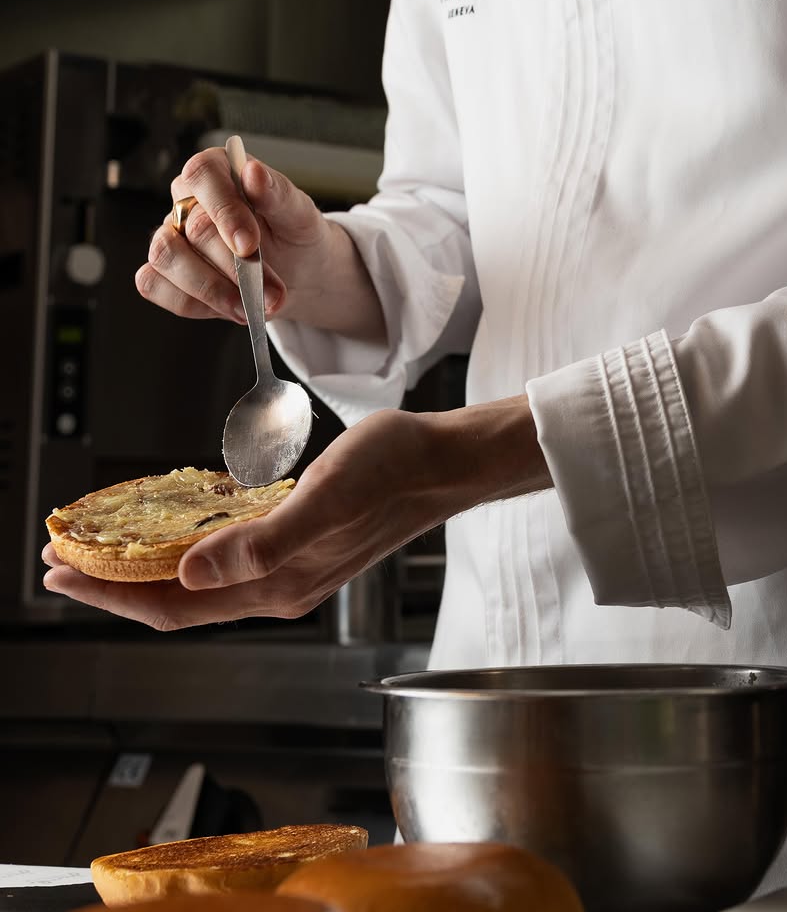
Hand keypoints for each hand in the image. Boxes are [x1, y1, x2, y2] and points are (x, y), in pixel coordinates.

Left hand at [41, 398, 550, 629]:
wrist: (446, 462)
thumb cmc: (395, 470)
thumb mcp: (327, 495)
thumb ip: (261, 540)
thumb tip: (193, 572)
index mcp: (278, 584)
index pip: (173, 605)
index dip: (111, 594)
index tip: (61, 574)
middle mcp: (278, 586)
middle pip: (175, 601)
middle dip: (112, 585)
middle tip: (59, 560)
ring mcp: (289, 569)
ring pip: (197, 584)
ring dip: (143, 568)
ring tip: (101, 547)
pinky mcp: (299, 545)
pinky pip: (224, 561)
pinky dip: (185, 550)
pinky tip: (175, 528)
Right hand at [137, 148, 384, 338]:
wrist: (299, 275)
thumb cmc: (295, 236)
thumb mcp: (299, 215)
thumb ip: (277, 194)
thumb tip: (253, 172)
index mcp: (220, 171)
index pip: (202, 173)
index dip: (223, 209)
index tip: (249, 245)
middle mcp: (188, 200)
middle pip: (192, 227)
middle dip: (235, 267)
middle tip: (272, 291)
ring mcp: (170, 236)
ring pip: (165, 256)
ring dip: (212, 289)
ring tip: (252, 306)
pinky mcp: (162, 272)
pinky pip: (154, 284)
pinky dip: (193, 303)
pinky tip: (230, 308)